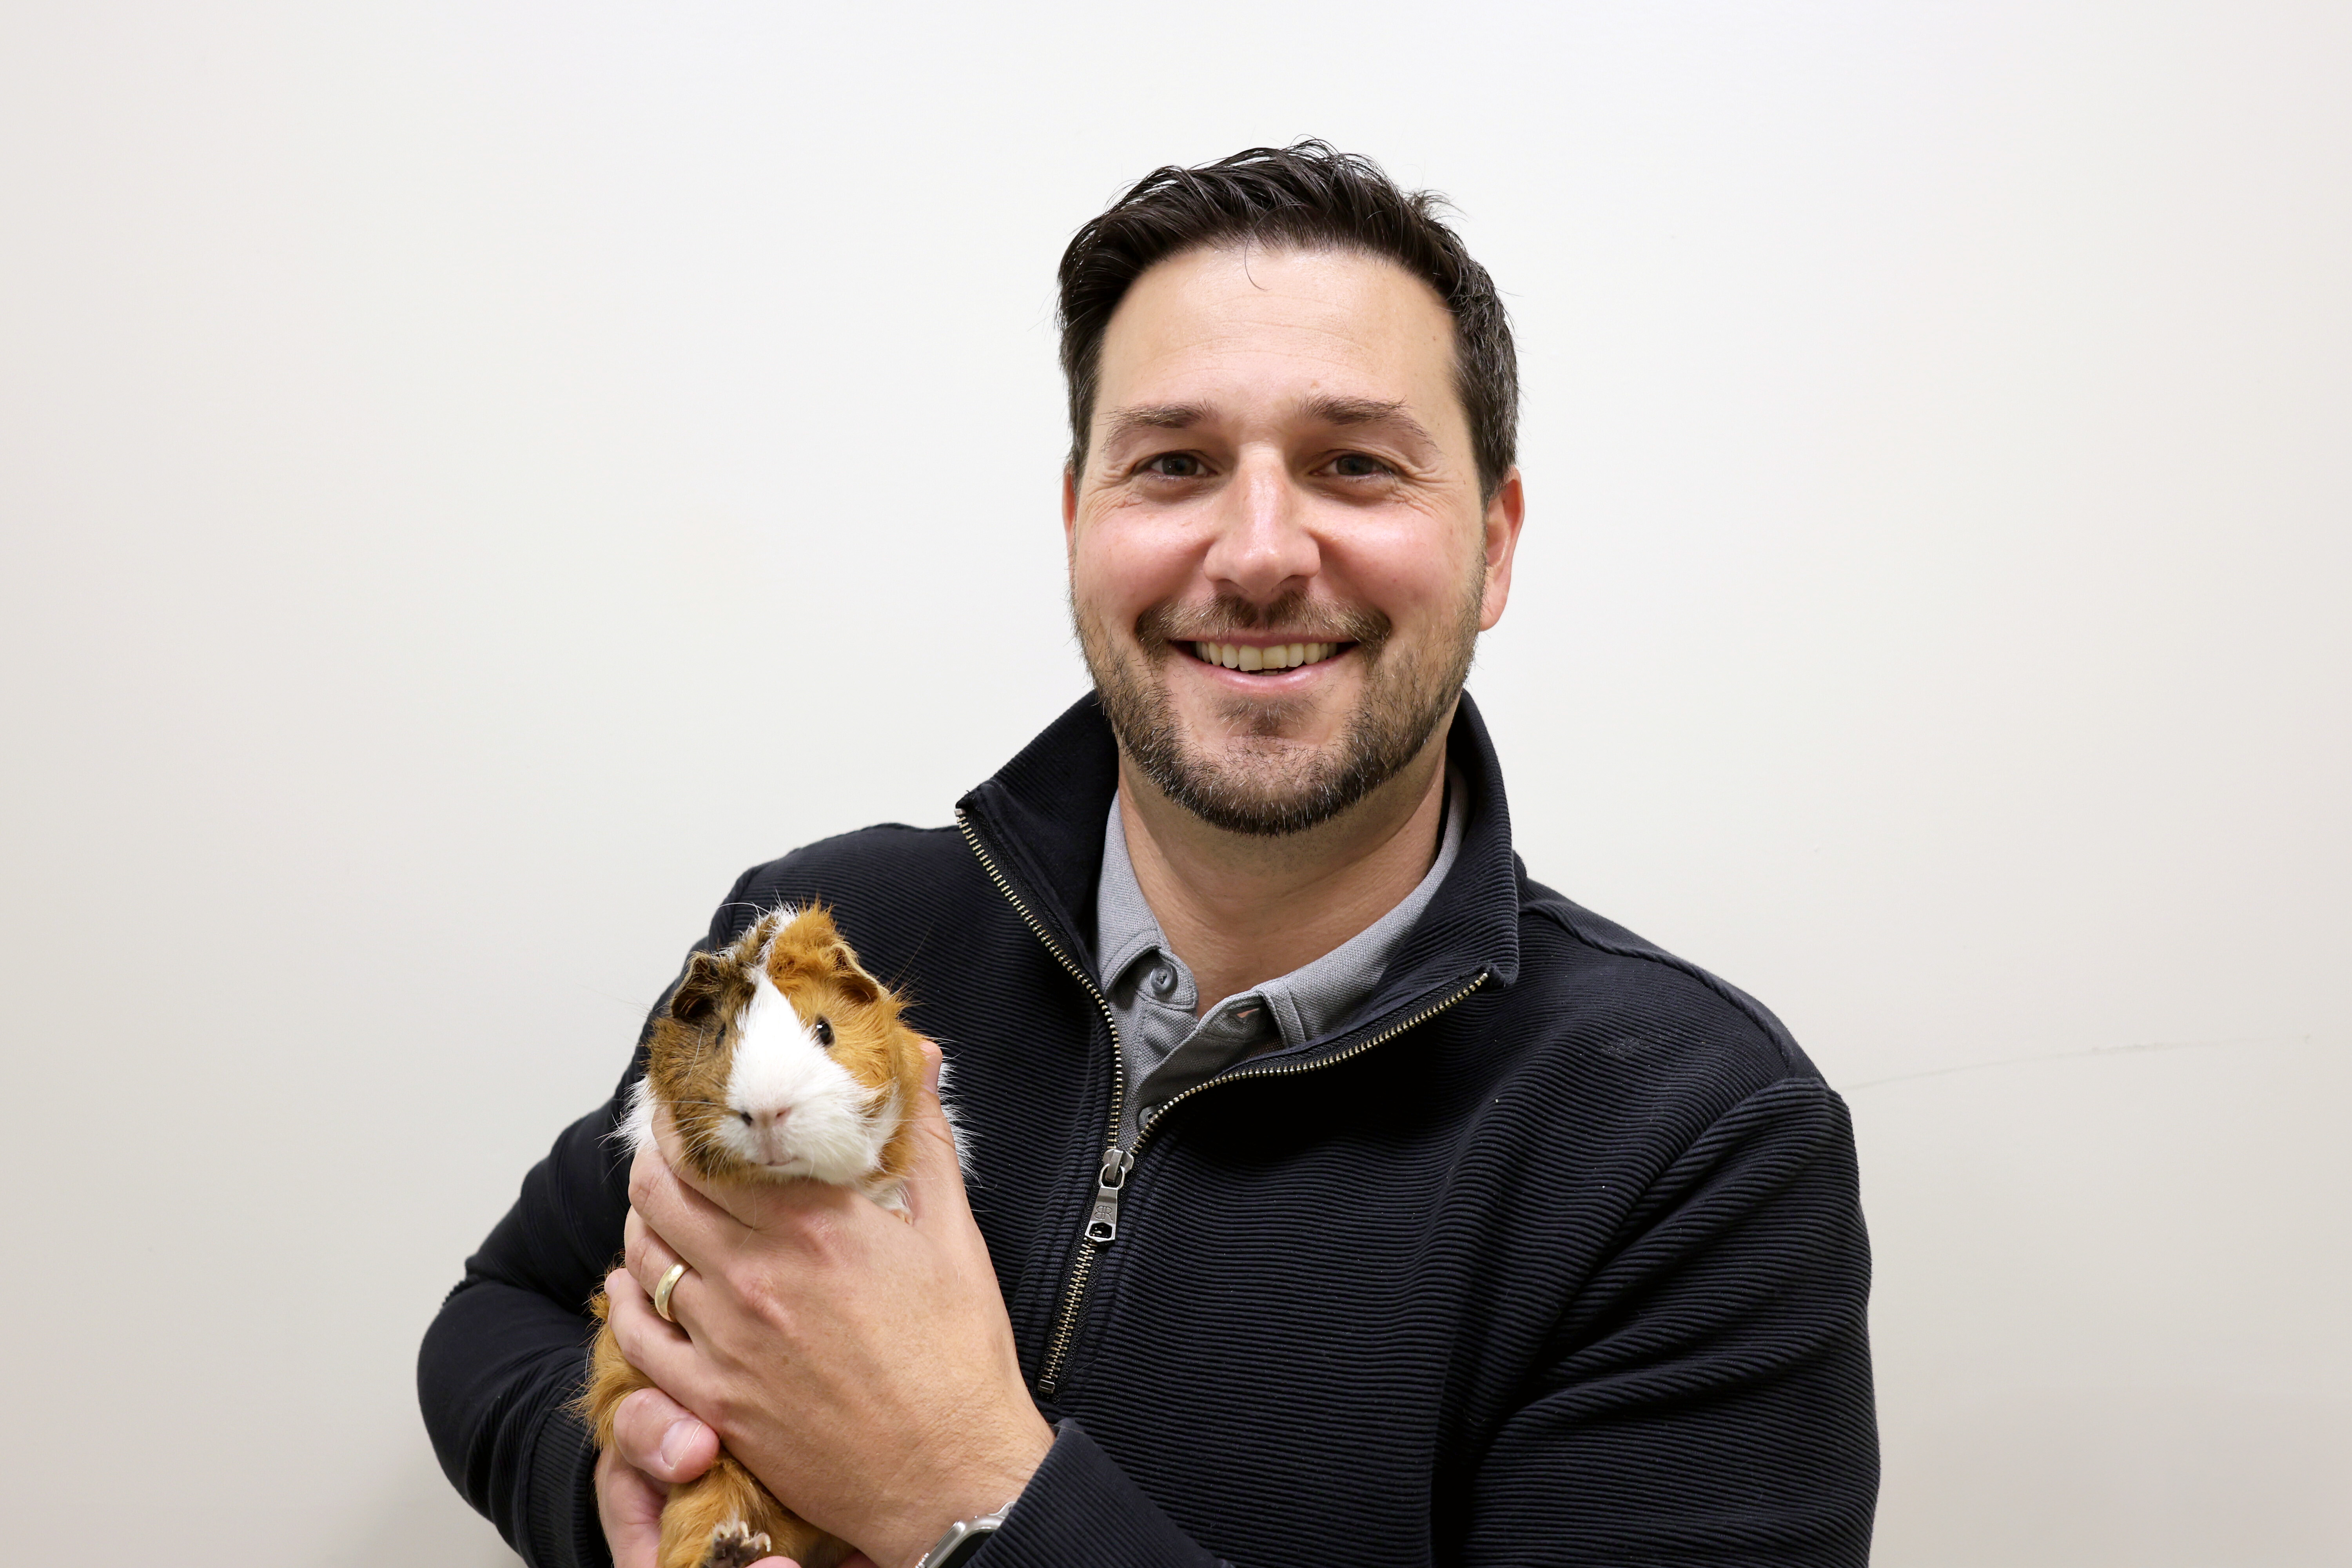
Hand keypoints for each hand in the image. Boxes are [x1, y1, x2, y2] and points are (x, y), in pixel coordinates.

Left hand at [608, 1043, 1052, 1567]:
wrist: (952, 1477)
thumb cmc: (959, 1360)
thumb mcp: (952, 1233)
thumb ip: (924, 1137)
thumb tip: (918, 1057)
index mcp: (817, 1226)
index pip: (714, 1146)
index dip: (688, 1113)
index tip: (690, 1096)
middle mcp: (758, 1275)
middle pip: (661, 1191)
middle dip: (656, 1157)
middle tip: (669, 1143)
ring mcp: (727, 1341)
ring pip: (643, 1256)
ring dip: (641, 1220)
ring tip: (656, 1205)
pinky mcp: (714, 1399)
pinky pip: (635, 1337)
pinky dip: (623, 1299)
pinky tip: (630, 1282)